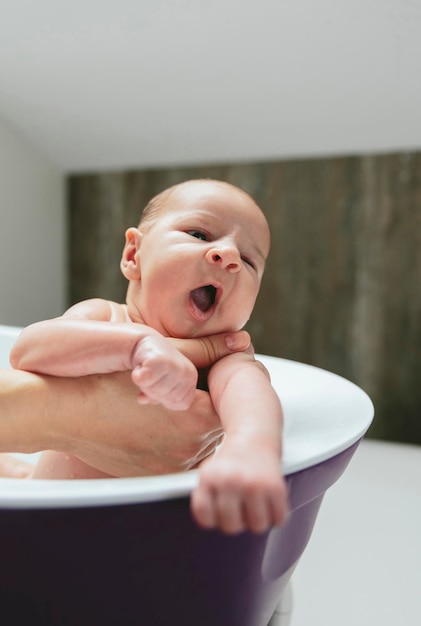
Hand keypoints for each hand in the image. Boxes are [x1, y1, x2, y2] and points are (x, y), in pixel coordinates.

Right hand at [0, 330, 250, 476]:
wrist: (60, 413)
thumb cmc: (105, 381)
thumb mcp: (159, 356)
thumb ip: (206, 350)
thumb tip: (241, 343)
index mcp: (199, 419)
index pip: (236, 393)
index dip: (226, 374)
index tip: (214, 362)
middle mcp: (192, 450)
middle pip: (218, 414)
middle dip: (210, 394)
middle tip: (185, 376)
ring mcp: (175, 466)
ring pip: (201, 434)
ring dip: (193, 415)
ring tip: (164, 397)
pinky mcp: (158, 474)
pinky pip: (181, 451)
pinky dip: (175, 434)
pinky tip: (152, 418)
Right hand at [131, 334, 197, 409]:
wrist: (144, 344)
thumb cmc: (155, 368)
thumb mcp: (162, 386)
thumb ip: (158, 398)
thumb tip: (143, 400)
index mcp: (191, 378)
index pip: (182, 404)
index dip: (167, 399)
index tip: (160, 385)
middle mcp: (187, 371)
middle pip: (169, 400)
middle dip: (155, 393)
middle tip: (151, 377)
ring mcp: (175, 365)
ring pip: (156, 392)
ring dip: (146, 385)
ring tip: (147, 371)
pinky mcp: (158, 360)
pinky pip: (144, 381)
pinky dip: (137, 377)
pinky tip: (140, 367)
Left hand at [191, 439, 288, 533]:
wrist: (254, 437)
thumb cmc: (230, 461)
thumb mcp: (208, 474)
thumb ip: (204, 498)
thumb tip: (210, 524)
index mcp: (209, 478)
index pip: (205, 518)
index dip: (211, 519)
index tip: (216, 510)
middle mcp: (231, 481)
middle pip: (231, 527)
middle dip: (235, 521)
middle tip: (238, 506)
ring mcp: (255, 485)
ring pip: (257, 526)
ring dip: (257, 520)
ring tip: (253, 503)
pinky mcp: (277, 487)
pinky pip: (278, 519)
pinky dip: (276, 515)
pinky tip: (268, 501)